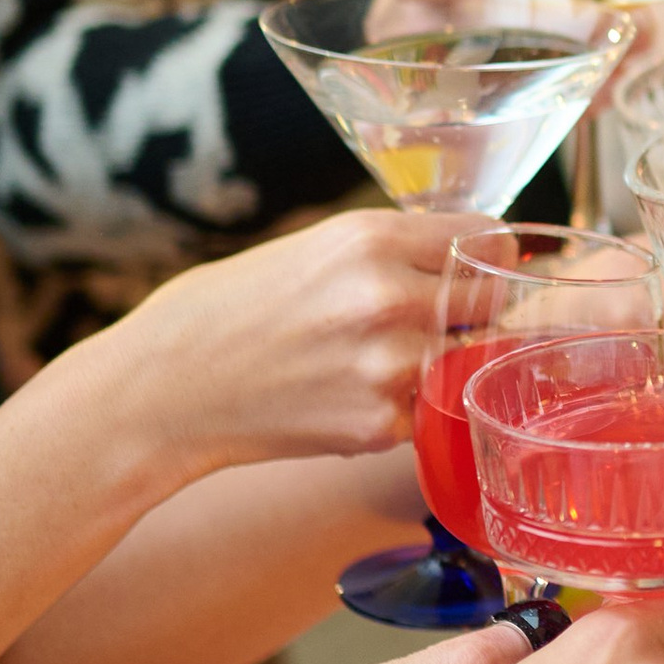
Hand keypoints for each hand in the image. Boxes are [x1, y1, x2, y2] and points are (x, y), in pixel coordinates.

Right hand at [90, 210, 457, 477]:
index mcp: (372, 240)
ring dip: (447, 360)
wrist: (168, 388)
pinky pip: (432, 407)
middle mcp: (389, 298)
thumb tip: (474, 256)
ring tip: (384, 358)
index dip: (489, 255)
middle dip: (477, 308)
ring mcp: (390, 367)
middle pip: (494, 300)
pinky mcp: (382, 425)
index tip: (481, 267)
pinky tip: (358, 394)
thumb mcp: (318, 247)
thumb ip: (397, 250)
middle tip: (444, 317)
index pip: (489, 238)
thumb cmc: (234, 309)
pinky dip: (411, 404)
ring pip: (470, 358)